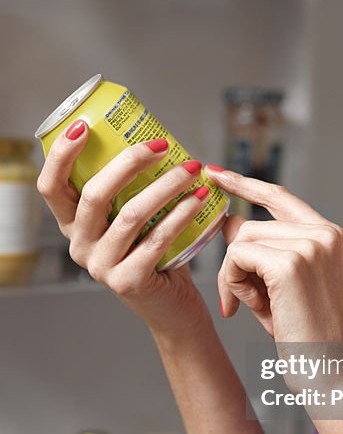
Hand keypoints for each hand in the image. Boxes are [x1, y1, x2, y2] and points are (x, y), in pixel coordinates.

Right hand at [37, 121, 213, 335]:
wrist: (172, 307)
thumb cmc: (156, 253)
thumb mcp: (133, 218)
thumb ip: (131, 189)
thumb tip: (154, 139)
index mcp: (73, 225)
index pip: (50, 187)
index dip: (61, 155)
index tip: (84, 126)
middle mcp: (79, 245)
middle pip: (94, 194)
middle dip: (129, 162)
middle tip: (161, 145)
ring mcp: (101, 266)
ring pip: (130, 214)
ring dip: (165, 185)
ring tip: (191, 168)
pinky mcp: (128, 282)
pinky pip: (156, 239)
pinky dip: (181, 214)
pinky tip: (199, 198)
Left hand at [206, 167, 342, 345]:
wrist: (327, 370)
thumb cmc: (304, 334)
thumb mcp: (281, 283)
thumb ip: (262, 249)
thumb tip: (228, 220)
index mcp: (329, 234)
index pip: (279, 195)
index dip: (244, 183)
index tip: (215, 173)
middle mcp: (324, 233)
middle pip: (250, 225)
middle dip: (235, 263)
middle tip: (240, 300)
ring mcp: (310, 245)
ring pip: (240, 242)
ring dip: (235, 277)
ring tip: (253, 307)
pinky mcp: (290, 263)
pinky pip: (237, 258)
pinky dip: (232, 284)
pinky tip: (247, 308)